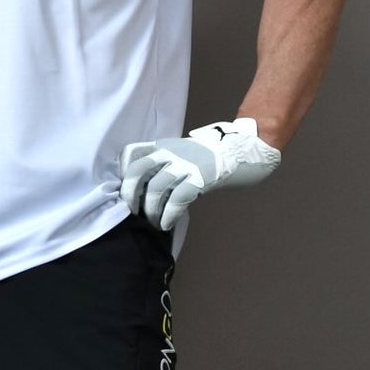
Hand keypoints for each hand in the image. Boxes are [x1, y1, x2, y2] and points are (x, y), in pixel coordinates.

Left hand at [119, 116, 281, 232]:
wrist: (246, 149)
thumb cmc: (215, 157)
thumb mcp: (186, 154)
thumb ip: (168, 167)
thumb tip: (150, 192)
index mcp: (166, 145)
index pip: (133, 151)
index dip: (123, 171)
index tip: (125, 188)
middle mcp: (172, 152)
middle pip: (139, 170)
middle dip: (131, 194)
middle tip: (134, 211)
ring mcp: (187, 163)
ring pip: (157, 188)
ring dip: (152, 210)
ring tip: (155, 222)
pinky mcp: (201, 176)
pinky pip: (178, 198)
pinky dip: (169, 214)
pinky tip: (167, 223)